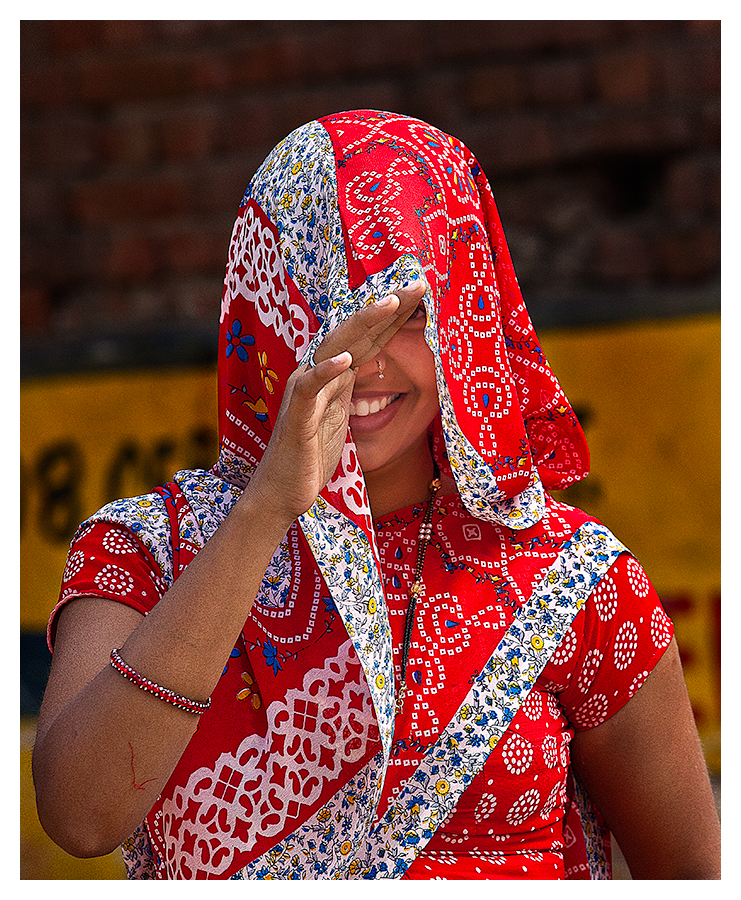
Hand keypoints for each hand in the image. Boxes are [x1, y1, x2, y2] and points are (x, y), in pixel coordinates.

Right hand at [245, 280, 426, 525]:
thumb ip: (353, 387)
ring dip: (362, 324)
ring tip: (390, 303)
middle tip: (419, 283)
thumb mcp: (342, 414)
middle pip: (356, 332)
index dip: (395, 313)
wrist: (282, 491)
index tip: (422, 291)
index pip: (369, 337)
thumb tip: (374, 365)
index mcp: (333, 374)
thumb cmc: (312, 454)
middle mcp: (317, 374)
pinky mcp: (297, 417)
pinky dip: (325, 372)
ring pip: (334, 348)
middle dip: (388, 306)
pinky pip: (309, 389)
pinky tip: (346, 359)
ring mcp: (305, 392)